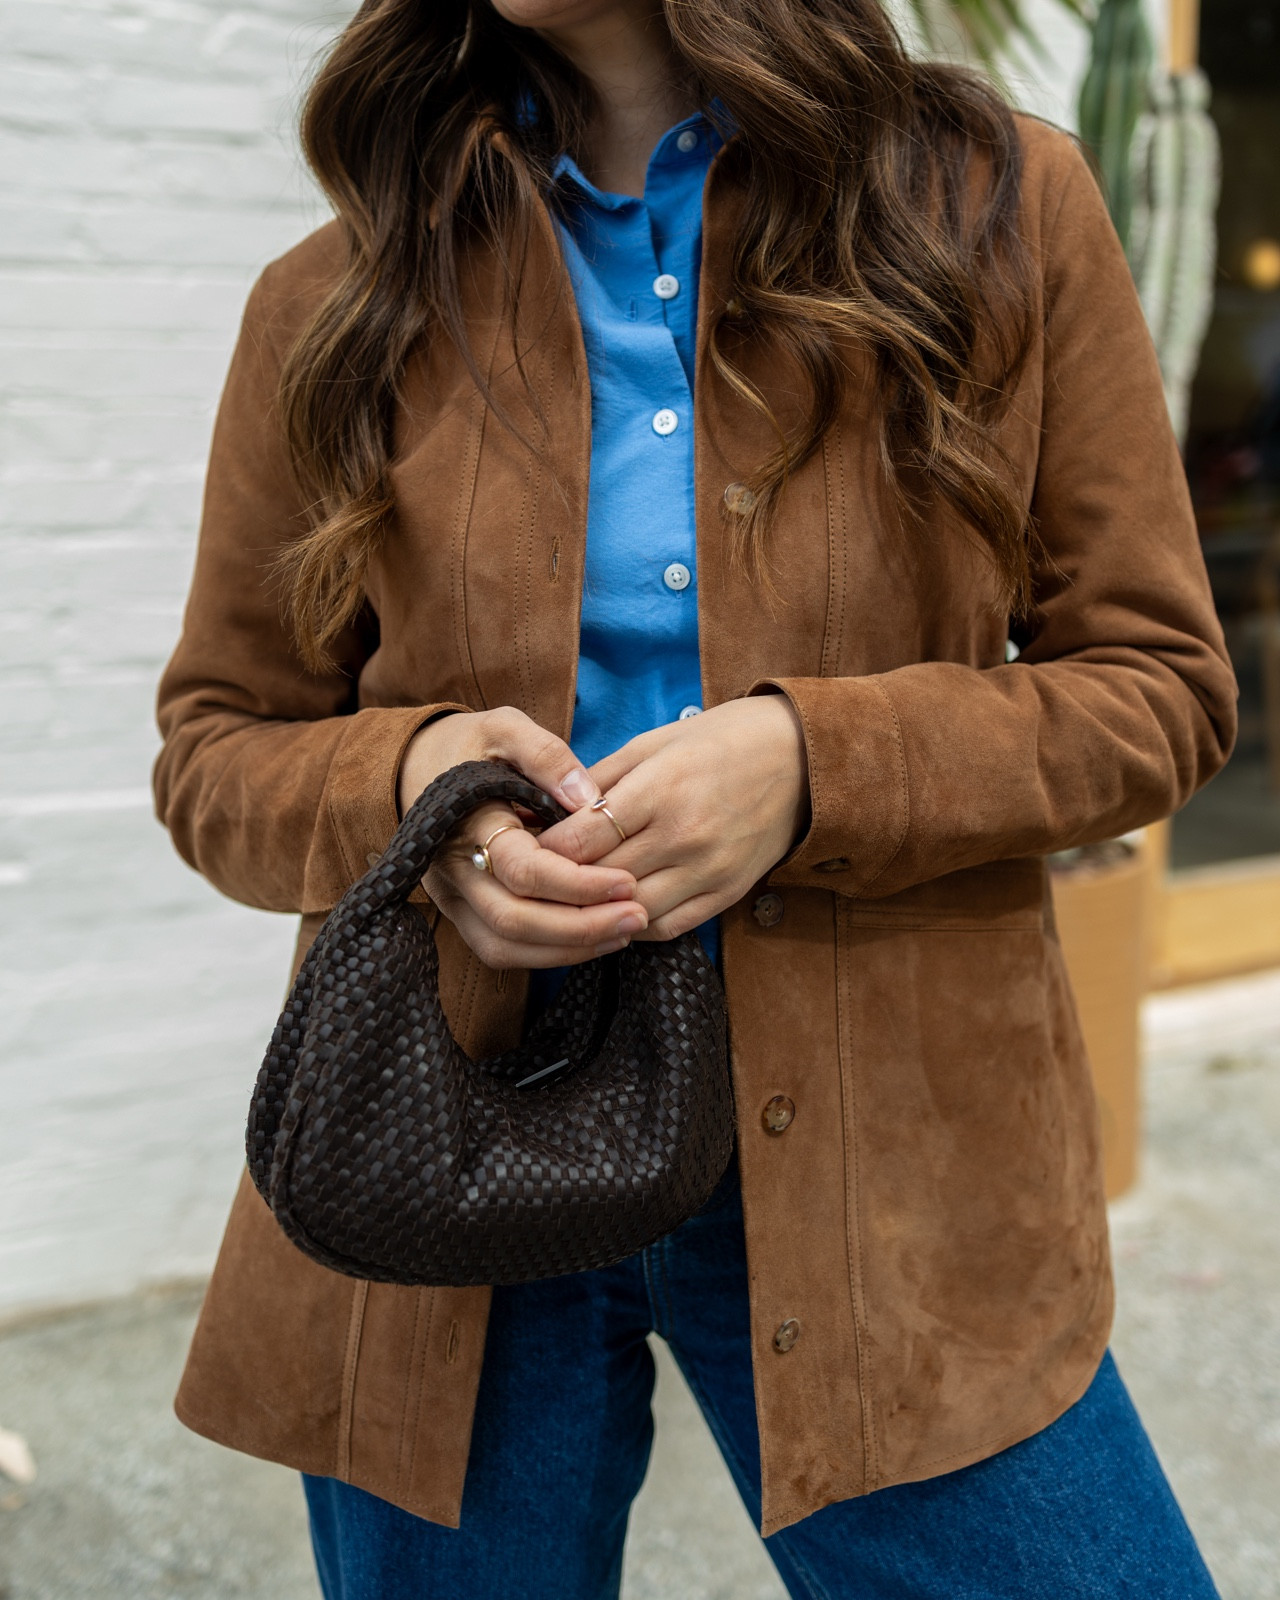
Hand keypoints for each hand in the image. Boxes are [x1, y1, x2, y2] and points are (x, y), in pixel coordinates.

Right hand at [396, 707, 648, 968]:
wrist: (416, 766)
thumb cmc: (470, 745)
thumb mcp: (506, 728)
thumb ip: (547, 756)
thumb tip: (588, 799)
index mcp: (466, 823)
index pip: (522, 870)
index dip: (579, 883)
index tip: (628, 881)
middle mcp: (454, 871)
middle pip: (514, 921)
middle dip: (581, 927)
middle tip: (637, 915)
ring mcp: (452, 898)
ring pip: (506, 946)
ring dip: (569, 948)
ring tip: (624, 930)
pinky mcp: (461, 914)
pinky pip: (501, 950)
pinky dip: (549, 953)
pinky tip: (593, 938)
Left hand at [534, 695, 808, 939]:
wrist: (803, 759)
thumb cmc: (723, 740)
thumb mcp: (655, 742)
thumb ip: (601, 779)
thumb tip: (548, 810)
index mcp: (661, 789)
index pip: (581, 839)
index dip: (543, 849)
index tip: (521, 848)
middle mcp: (685, 836)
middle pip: (599, 880)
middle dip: (558, 884)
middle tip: (530, 881)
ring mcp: (709, 870)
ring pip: (629, 913)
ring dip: (593, 913)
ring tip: (567, 902)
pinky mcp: (728, 893)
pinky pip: (667, 927)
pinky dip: (633, 926)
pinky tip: (612, 913)